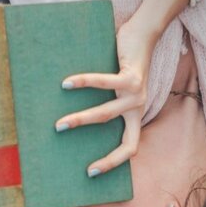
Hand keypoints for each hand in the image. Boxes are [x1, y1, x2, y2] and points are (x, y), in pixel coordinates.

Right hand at [56, 21, 155, 176]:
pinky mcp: (132, 78)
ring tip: (60, 124)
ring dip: (81, 120)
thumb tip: (70, 118)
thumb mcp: (117, 89)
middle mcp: (138, 108)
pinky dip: (84, 83)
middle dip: (95, 148)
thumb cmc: (124, 63)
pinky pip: (105, 84)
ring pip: (106, 114)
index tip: (91, 172)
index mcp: (135, 115)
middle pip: (117, 136)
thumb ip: (104, 101)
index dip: (114, 163)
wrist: (144, 35)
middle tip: (67, 147)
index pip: (130, 147)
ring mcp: (137, 94)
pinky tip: (67, 84)